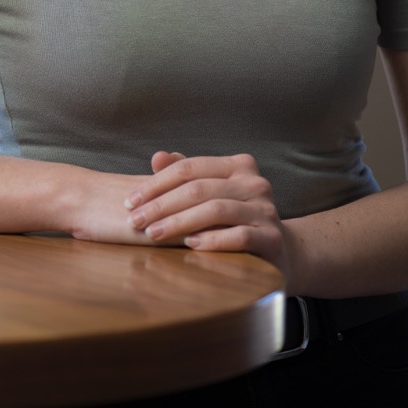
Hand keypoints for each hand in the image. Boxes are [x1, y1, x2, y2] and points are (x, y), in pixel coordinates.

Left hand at [123, 151, 290, 274]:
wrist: (278, 251)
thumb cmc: (234, 219)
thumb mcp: (210, 192)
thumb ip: (185, 174)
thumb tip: (157, 156)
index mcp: (238, 165)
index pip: (189, 167)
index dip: (156, 183)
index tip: (129, 201)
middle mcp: (254, 182)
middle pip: (199, 188)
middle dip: (161, 205)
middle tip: (134, 221)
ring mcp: (266, 209)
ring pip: (216, 210)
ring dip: (179, 223)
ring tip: (153, 234)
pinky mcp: (272, 237)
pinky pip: (238, 235)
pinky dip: (211, 240)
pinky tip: (190, 245)